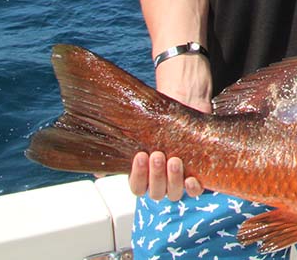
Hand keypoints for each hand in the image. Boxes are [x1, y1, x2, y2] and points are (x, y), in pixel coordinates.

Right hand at [126, 54, 211, 200]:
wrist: (187, 103)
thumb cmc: (161, 119)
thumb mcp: (139, 130)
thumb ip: (120, 146)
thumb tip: (97, 169)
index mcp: (145, 174)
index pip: (137, 187)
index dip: (138, 175)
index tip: (140, 155)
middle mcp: (162, 181)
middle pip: (156, 192)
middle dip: (156, 175)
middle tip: (157, 155)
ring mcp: (180, 180)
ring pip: (174, 192)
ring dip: (173, 179)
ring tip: (174, 160)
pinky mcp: (199, 174)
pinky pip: (196, 191)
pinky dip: (193, 187)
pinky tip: (192, 179)